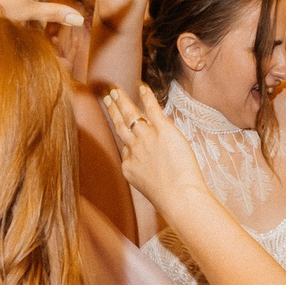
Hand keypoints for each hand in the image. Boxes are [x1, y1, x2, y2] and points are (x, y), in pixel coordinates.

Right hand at [101, 84, 214, 213]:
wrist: (178, 196)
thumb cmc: (169, 197)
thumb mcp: (148, 185)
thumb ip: (144, 170)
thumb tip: (144, 159)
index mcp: (129, 165)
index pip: (125, 146)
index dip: (127, 138)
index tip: (122, 126)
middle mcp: (134, 148)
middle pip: (120, 125)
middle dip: (112, 110)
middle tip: (107, 98)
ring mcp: (147, 138)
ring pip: (130, 115)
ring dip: (122, 101)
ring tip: (115, 91)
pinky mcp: (163, 130)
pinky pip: (152, 108)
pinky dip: (146, 96)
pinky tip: (141, 86)